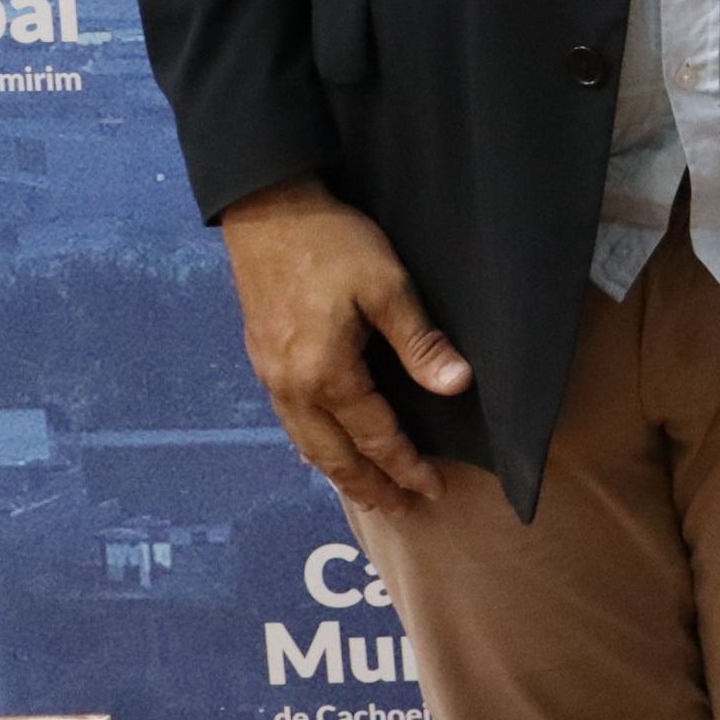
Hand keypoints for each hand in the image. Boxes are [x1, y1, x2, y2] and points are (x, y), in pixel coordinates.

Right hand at [218, 178, 472, 512]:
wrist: (267, 210)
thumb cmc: (332, 243)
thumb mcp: (387, 286)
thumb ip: (420, 342)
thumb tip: (457, 386)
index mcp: (327, 375)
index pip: (375, 437)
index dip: (405, 465)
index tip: (432, 487)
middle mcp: (292, 388)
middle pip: (334, 456)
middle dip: (370, 486)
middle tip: (401, 509)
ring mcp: (271, 377)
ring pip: (306, 445)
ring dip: (339, 473)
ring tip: (367, 493)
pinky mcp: (261, 361)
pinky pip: (289, 423)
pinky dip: (314, 447)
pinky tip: (324, 448)